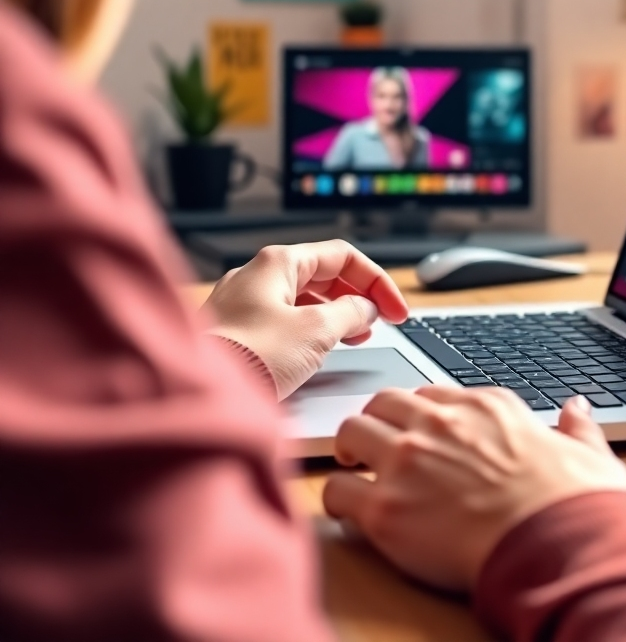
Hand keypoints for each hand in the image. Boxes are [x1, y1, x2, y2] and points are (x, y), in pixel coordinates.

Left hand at [202, 240, 408, 398]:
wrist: (197, 400)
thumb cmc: (251, 358)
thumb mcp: (316, 331)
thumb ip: (350, 314)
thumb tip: (365, 309)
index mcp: (277, 262)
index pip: (343, 256)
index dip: (377, 282)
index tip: (396, 310)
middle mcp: (256, 276)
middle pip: (322, 275)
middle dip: (357, 297)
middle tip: (380, 323)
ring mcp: (241, 304)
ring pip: (303, 299)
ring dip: (336, 315)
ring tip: (356, 338)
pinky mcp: (234, 332)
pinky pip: (283, 321)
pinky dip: (311, 330)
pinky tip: (320, 350)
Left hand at [322, 386, 625, 591]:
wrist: (551, 540)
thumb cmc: (572, 502)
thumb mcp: (588, 453)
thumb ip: (578, 428)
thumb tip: (578, 410)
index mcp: (484, 406)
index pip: (433, 393)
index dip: (422, 412)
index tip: (422, 430)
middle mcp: (439, 424)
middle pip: (385, 400)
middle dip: (377, 418)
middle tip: (377, 442)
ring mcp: (408, 461)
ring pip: (352, 430)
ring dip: (350, 448)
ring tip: (355, 467)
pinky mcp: (385, 508)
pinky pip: (336, 490)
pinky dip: (337, 498)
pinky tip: (348, 510)